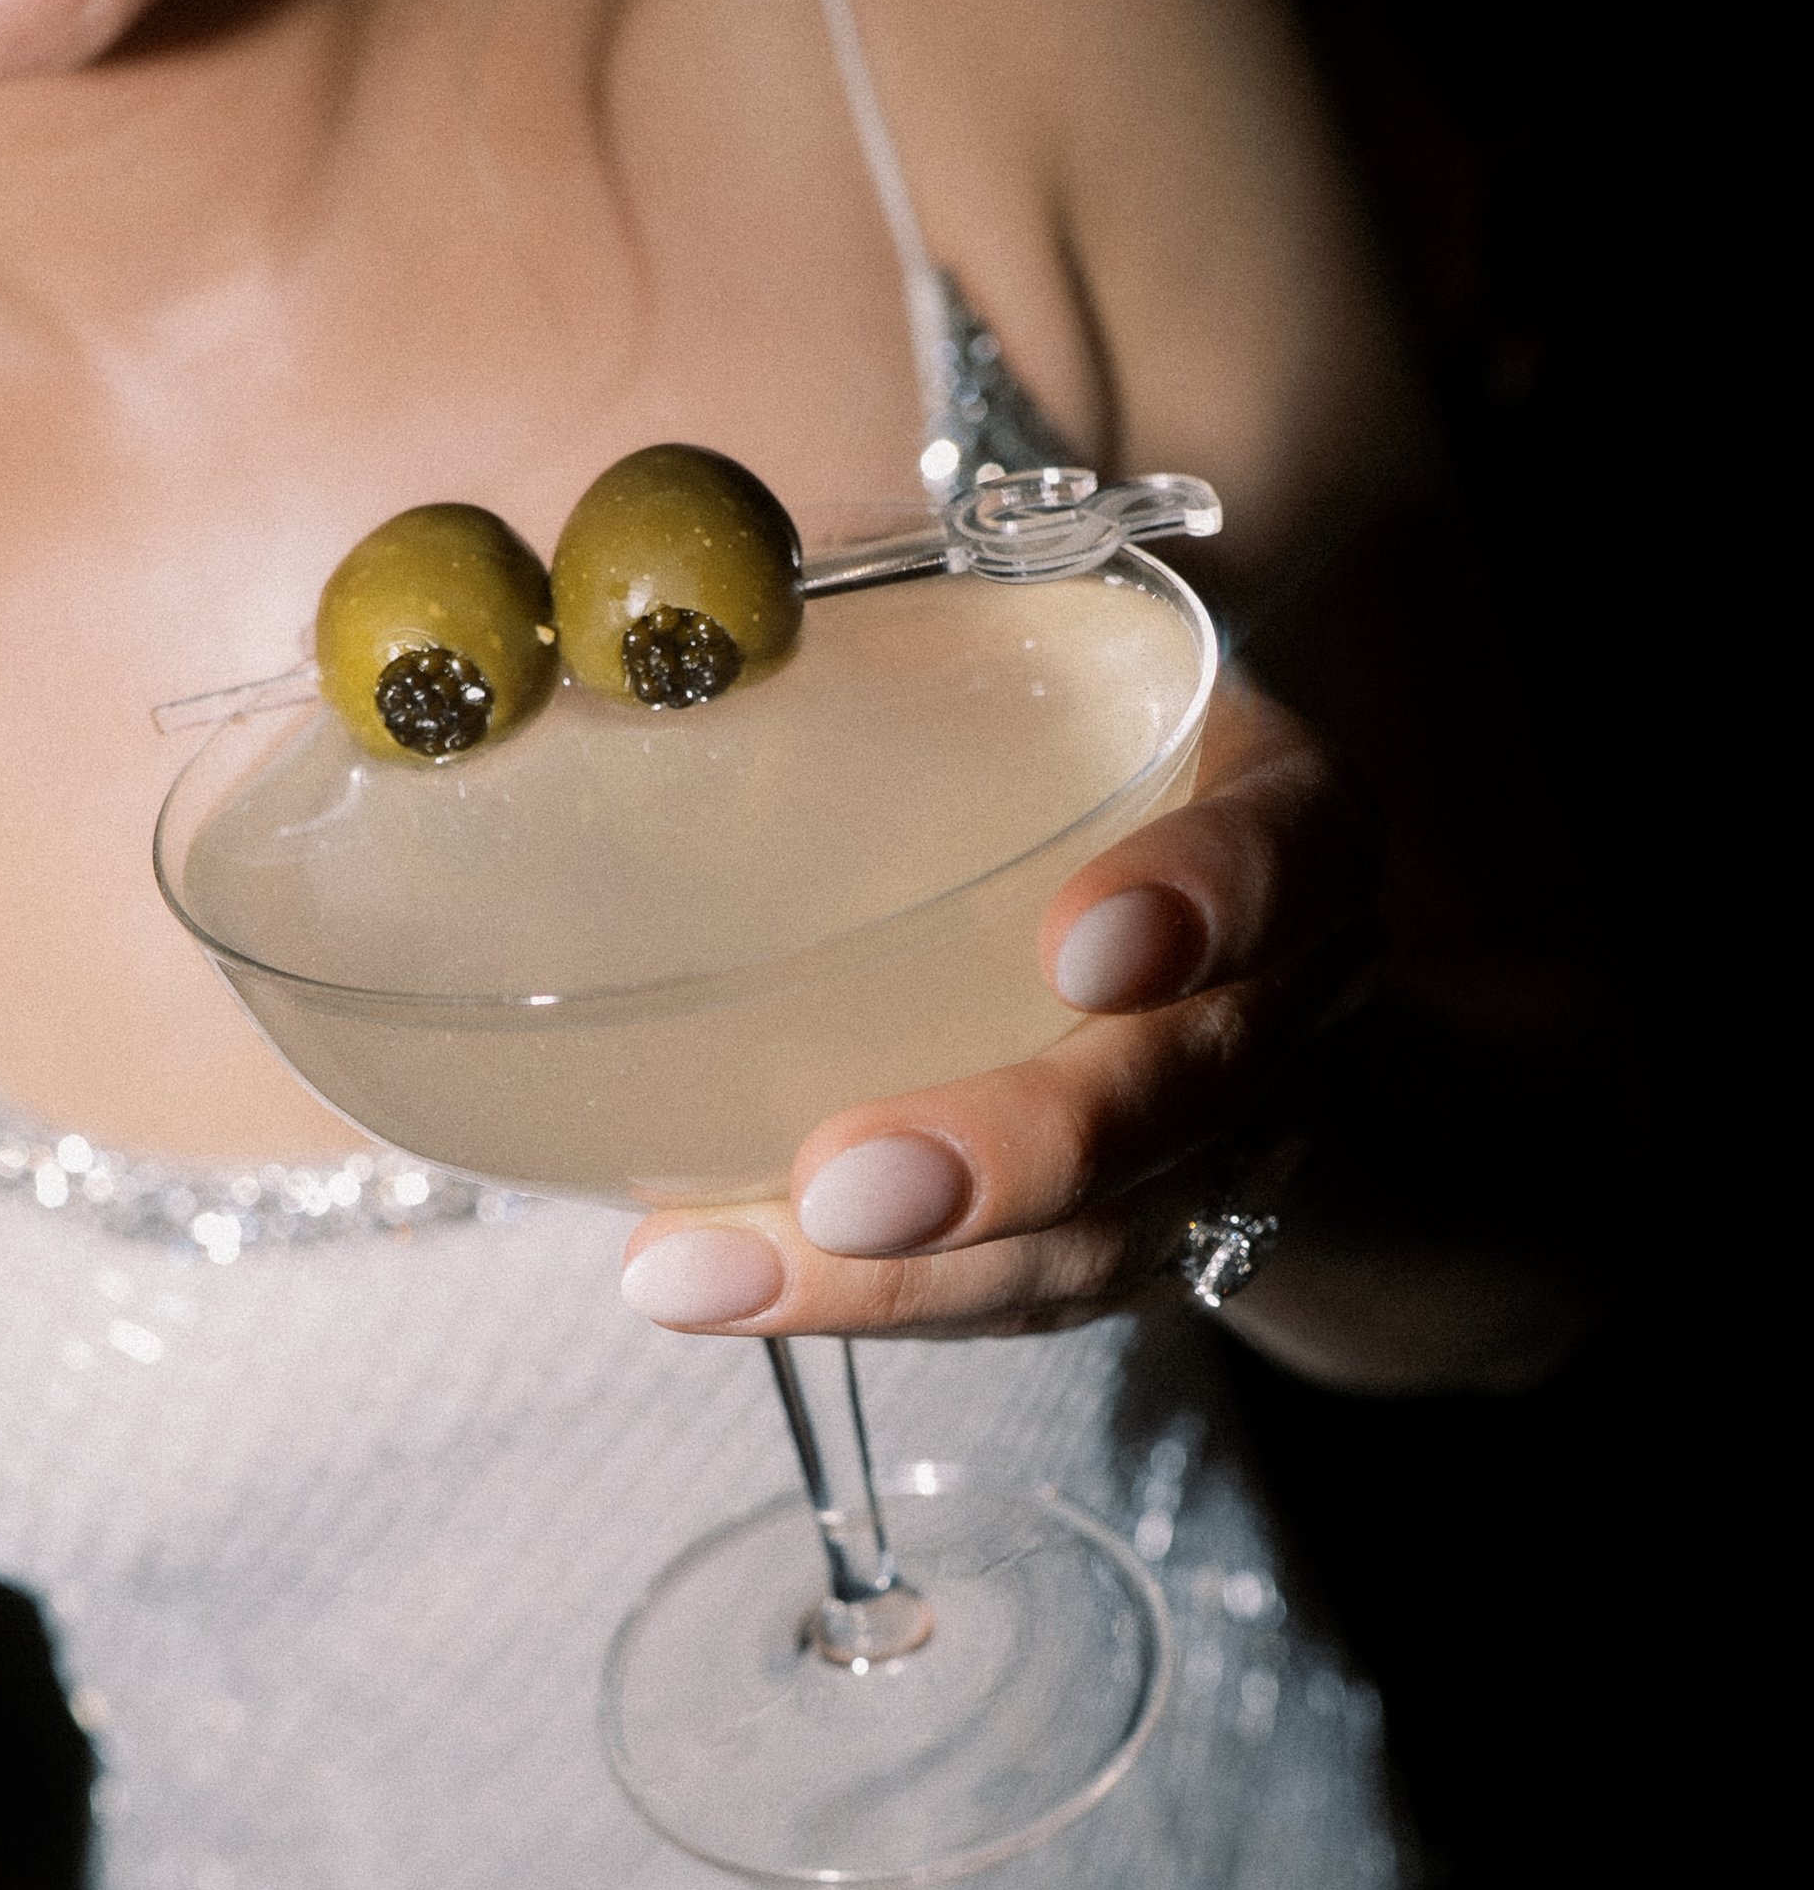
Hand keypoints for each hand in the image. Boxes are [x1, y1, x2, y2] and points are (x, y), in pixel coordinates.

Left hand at [618, 670, 1376, 1340]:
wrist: (1161, 916)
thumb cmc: (1031, 756)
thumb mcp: (995, 661)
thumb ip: (852, 627)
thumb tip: (599, 582)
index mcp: (1268, 808)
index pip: (1291, 850)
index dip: (1209, 902)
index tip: (1081, 952)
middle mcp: (1285, 988)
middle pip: (1193, 1092)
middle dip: (1020, 1151)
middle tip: (848, 1185)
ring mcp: (1230, 1142)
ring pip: (1106, 1238)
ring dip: (911, 1280)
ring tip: (712, 1269)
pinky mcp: (1138, 1243)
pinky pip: (1021, 1297)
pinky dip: (872, 1306)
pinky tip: (713, 1280)